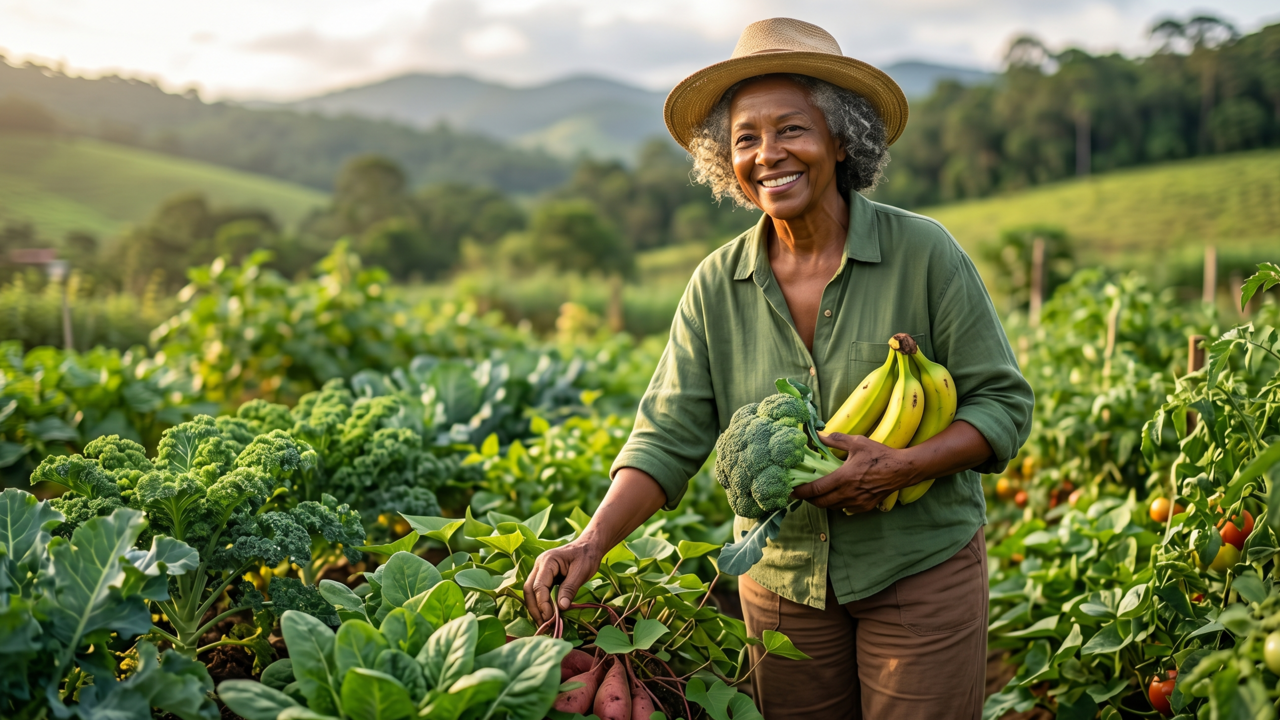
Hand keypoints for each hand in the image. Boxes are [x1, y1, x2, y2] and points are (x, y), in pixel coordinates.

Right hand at [523, 536, 603, 625]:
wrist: (589, 546)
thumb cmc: (587, 556)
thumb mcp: (581, 572)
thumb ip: (570, 589)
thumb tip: (561, 608)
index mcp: (547, 561)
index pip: (538, 586)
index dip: (542, 604)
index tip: (550, 618)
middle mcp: (539, 565)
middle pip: (529, 590)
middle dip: (535, 609)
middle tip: (544, 625)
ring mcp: (540, 570)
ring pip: (531, 592)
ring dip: (536, 608)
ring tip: (545, 623)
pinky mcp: (544, 576)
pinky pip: (538, 591)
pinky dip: (541, 604)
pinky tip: (547, 615)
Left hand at [791, 432, 916, 512]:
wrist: (902, 470)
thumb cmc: (880, 455)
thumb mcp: (858, 442)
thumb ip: (836, 439)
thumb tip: (818, 435)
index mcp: (844, 478)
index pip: (816, 489)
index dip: (801, 491)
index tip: (791, 490)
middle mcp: (848, 493)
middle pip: (820, 502)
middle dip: (808, 499)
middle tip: (800, 492)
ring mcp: (857, 502)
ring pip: (832, 507)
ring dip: (822, 501)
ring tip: (816, 493)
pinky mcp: (865, 506)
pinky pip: (845, 508)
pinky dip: (837, 504)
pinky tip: (836, 495)